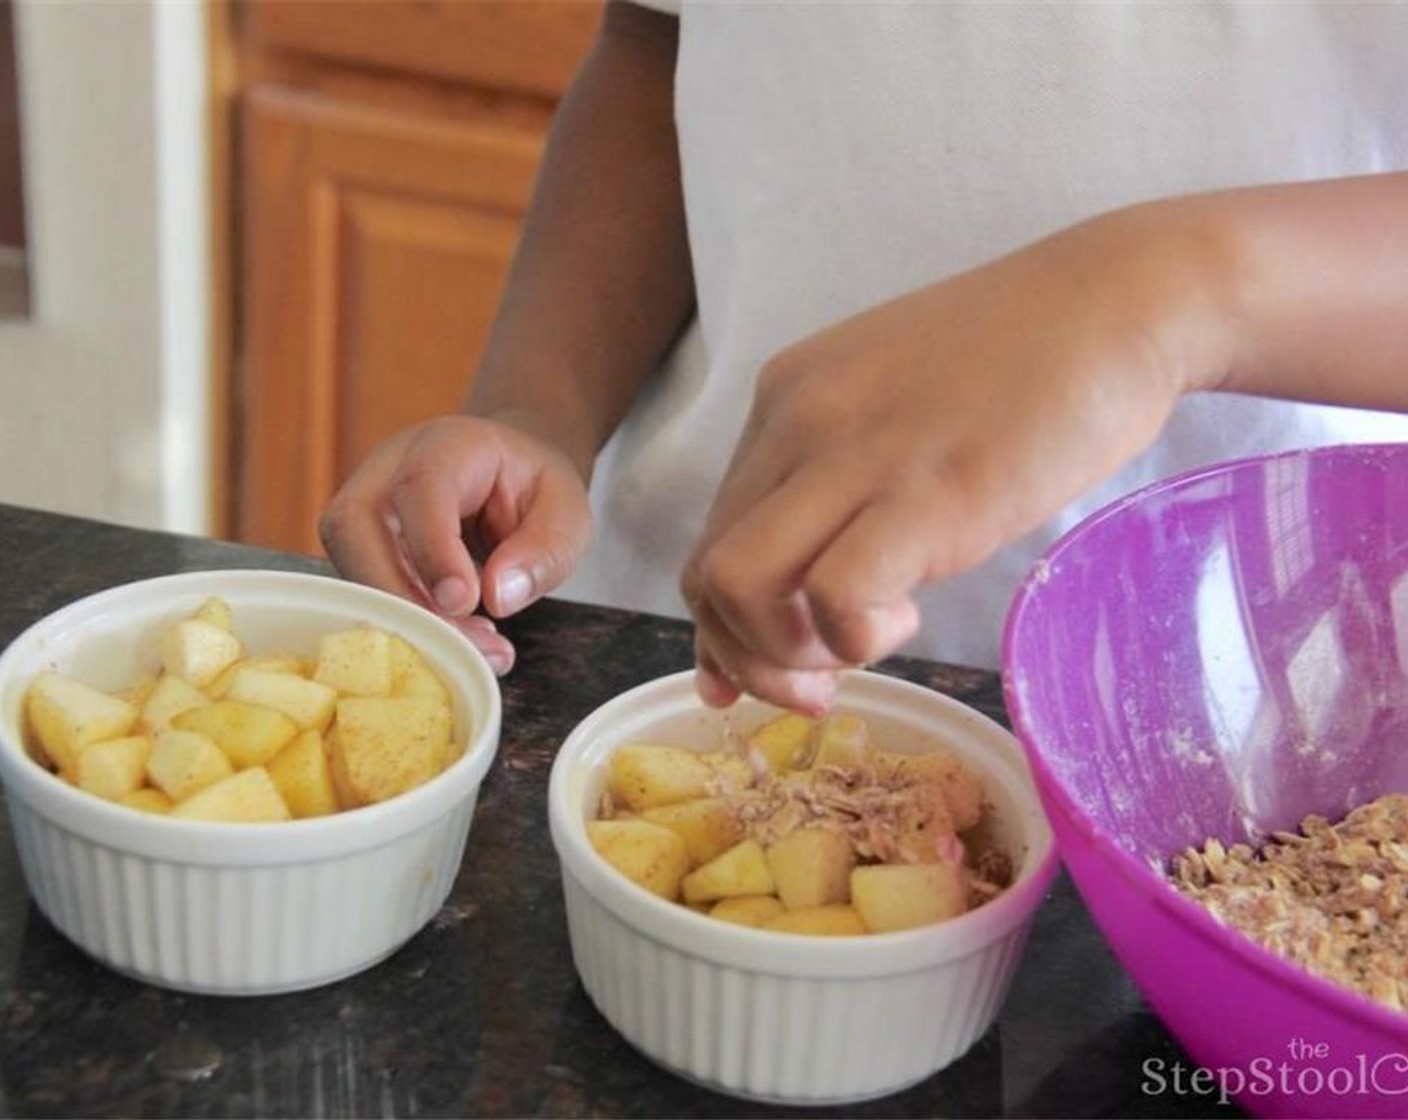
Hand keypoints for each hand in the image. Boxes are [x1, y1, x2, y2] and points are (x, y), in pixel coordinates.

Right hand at [320, 414, 592, 675]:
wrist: (508, 473)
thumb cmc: (533, 487)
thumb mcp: (567, 511)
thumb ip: (544, 550)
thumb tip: (497, 596)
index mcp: (447, 445)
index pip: (421, 488)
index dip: (433, 549)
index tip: (464, 602)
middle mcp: (389, 469)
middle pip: (352, 527)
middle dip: (400, 596)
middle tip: (463, 642)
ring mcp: (366, 505)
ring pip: (350, 566)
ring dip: (405, 620)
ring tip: (474, 648)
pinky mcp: (360, 545)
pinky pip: (361, 588)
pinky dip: (406, 624)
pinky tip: (459, 640)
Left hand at [683, 205, 1225, 711]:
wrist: (1121, 300)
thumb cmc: (1022, 362)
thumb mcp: (897, 410)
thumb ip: (840, 484)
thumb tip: (811, 581)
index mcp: (785, 403)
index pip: (709, 538)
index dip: (729, 625)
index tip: (783, 665)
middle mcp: (797, 422)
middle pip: (707, 574)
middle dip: (748, 656)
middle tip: (823, 682)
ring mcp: (856, 455)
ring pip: (740, 586)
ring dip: (789, 652)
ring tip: (866, 640)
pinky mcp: (927, 492)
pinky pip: (834, 595)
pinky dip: (854, 635)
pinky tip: (907, 617)